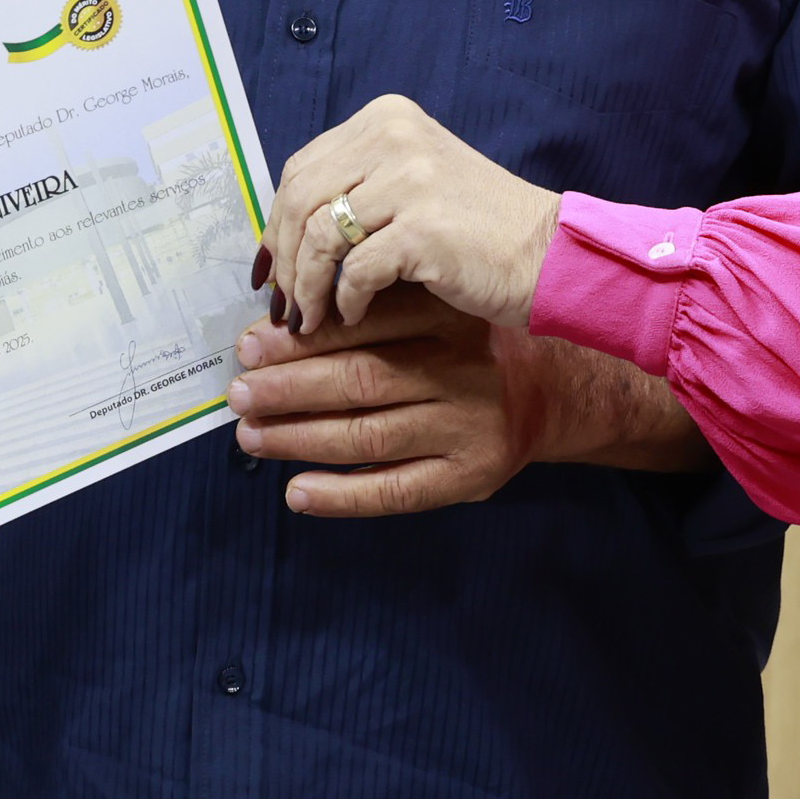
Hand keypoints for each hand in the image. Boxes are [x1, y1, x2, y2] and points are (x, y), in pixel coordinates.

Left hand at [230, 290, 703, 515]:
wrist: (562, 389)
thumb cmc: (477, 341)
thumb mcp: (441, 303)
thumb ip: (379, 304)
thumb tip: (277, 320)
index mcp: (450, 318)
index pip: (363, 327)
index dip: (300, 337)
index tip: (248, 343)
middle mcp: (463, 371)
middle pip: (360, 380)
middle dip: (288, 387)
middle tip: (238, 392)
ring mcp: (468, 428)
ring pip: (369, 436)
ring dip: (300, 438)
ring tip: (250, 435)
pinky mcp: (471, 477)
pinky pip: (396, 491)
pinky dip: (342, 495)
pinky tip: (296, 492)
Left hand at [269, 95, 561, 337]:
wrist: (547, 254)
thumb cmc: (475, 230)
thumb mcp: (410, 182)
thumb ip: (353, 188)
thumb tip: (279, 233)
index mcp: (386, 119)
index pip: (302, 169)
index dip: (277, 222)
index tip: (270, 265)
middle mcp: (394, 137)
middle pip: (299, 200)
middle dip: (283, 258)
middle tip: (284, 301)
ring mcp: (410, 180)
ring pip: (319, 236)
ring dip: (306, 286)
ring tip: (310, 317)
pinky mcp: (422, 229)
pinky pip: (353, 271)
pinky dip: (345, 300)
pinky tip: (352, 314)